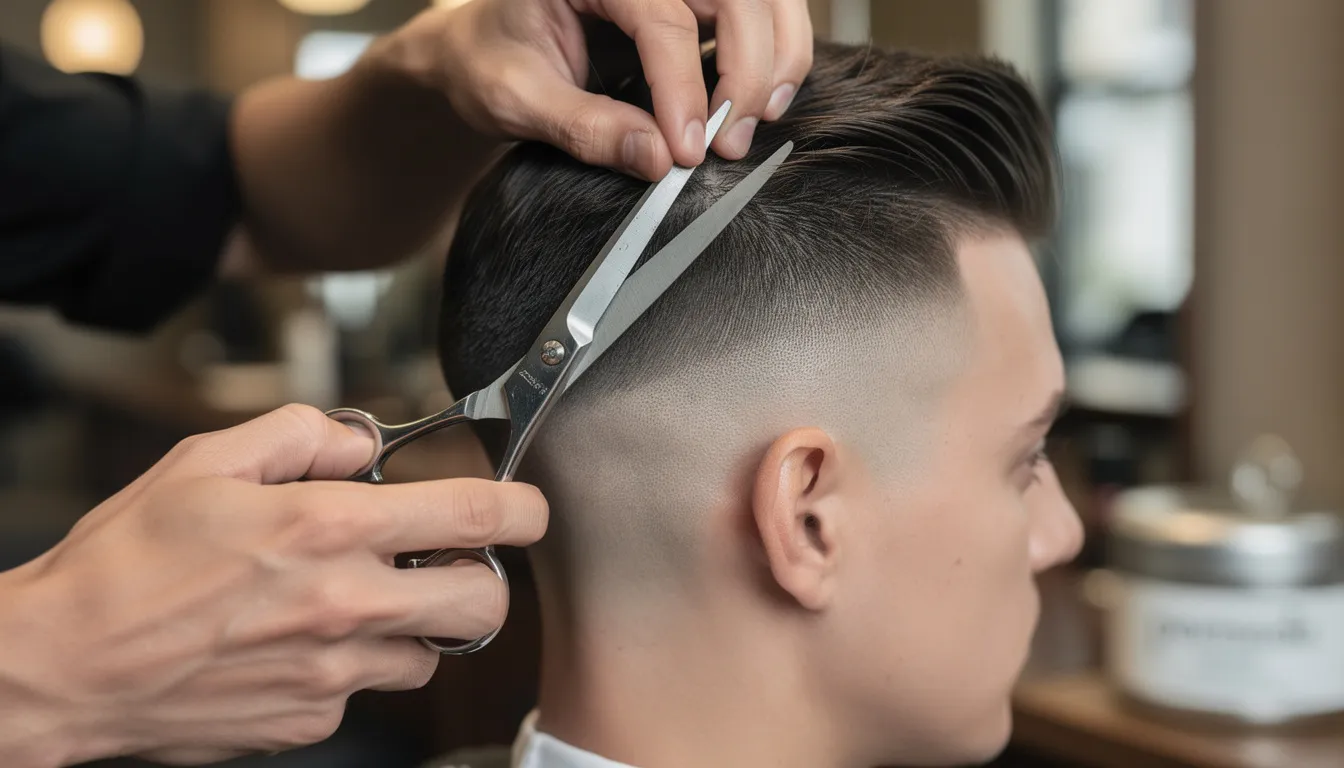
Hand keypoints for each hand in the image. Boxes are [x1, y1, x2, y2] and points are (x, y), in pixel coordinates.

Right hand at [0, 405, 546, 765]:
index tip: (529, 508)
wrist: (64, 667)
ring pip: (427, 654)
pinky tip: (297, 645)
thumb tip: (357, 441)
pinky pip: (366, 693)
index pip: (472, 515)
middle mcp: (344, 604)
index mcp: (326, 529)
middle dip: (479, 578)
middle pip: (482, 601)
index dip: (522, 508)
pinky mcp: (310, 722)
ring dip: (411, 626)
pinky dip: (350, 668)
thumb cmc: (125, 564)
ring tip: (352, 604)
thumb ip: (300, 437)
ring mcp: (332, 674)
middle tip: (444, 563)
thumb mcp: (205, 462)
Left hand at [385, 0, 813, 180]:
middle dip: (747, 69)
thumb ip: (585, 128)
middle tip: (731, 142)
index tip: (688, 149)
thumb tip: (657, 159)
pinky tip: (759, 101)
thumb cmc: (489, 59)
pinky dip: (774, 53)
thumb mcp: (515, 99)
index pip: (663, 16)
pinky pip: (757, 12)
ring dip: (775, 57)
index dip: (684, 87)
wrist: (482, 44)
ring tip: (757, 121)